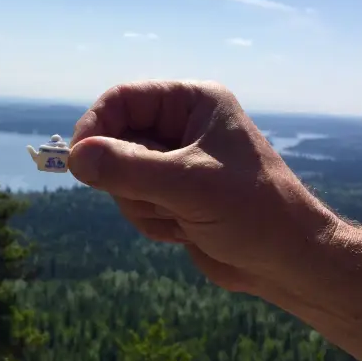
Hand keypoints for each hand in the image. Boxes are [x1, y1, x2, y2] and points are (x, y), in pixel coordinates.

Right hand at [68, 80, 340, 294]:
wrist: (287, 262)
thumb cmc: (252, 212)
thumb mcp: (187, 185)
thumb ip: (127, 168)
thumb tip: (74, 156)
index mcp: (193, 102)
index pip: (123, 99)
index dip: (95, 126)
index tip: (77, 159)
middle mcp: (182, 126)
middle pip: (115, 141)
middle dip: (129, 179)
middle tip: (158, 199)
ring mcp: (175, 162)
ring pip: (119, 177)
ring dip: (142, 205)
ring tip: (182, 217)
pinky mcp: (172, 195)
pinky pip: (132, 202)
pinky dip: (151, 221)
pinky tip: (185, 230)